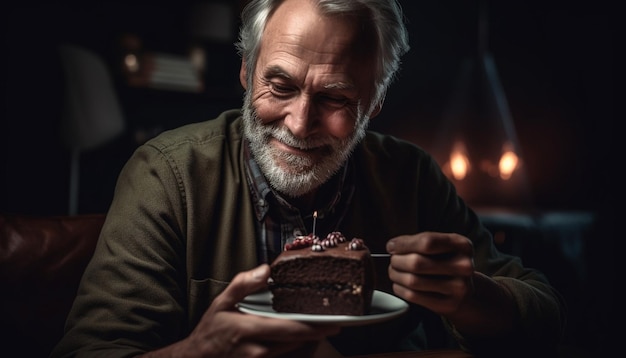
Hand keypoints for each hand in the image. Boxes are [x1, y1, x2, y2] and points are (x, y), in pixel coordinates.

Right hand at [142, 264, 339, 356]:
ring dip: (309, 344)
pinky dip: (297, 352)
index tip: (334, 323)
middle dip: (317, 335)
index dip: (315, 327)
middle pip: (298, 344)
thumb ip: (243, 284)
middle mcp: (259, 351)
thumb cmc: (211, 330)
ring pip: (294, 354)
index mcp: (251, 330)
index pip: (291, 329)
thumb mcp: (222, 302)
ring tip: (320, 332)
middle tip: (334, 326)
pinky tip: (302, 343)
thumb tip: (266, 270)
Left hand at [386, 232, 474, 315]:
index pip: (427, 242)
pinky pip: (414, 296)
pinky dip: (400, 289)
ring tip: (394, 272)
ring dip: (396, 275)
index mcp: (462, 245)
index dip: (404, 244)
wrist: (464, 290)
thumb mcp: (442, 246)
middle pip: (417, 262)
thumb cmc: (446, 262)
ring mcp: (459, 288)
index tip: (391, 246)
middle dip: (397, 261)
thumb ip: (420, 242)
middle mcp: (464, 266)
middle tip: (393, 261)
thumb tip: (393, 246)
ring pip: (413, 281)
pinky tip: (400, 284)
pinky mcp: (449, 305)